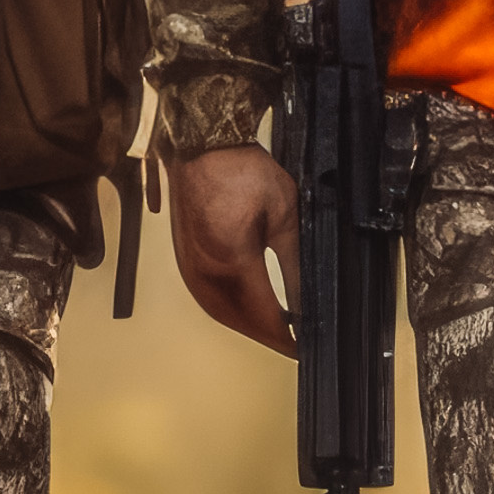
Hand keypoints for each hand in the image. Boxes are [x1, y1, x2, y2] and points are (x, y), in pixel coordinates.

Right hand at [172, 145, 302, 356]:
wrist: (203, 146)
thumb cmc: (240, 170)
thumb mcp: (285, 216)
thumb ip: (296, 264)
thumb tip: (308, 300)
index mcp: (232, 261)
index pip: (265, 317)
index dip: (288, 339)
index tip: (306, 347)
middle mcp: (206, 272)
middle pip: (243, 324)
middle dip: (272, 337)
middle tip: (297, 342)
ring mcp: (191, 269)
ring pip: (223, 316)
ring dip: (251, 327)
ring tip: (277, 330)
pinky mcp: (185, 263)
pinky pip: (209, 301)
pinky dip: (231, 313)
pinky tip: (247, 311)